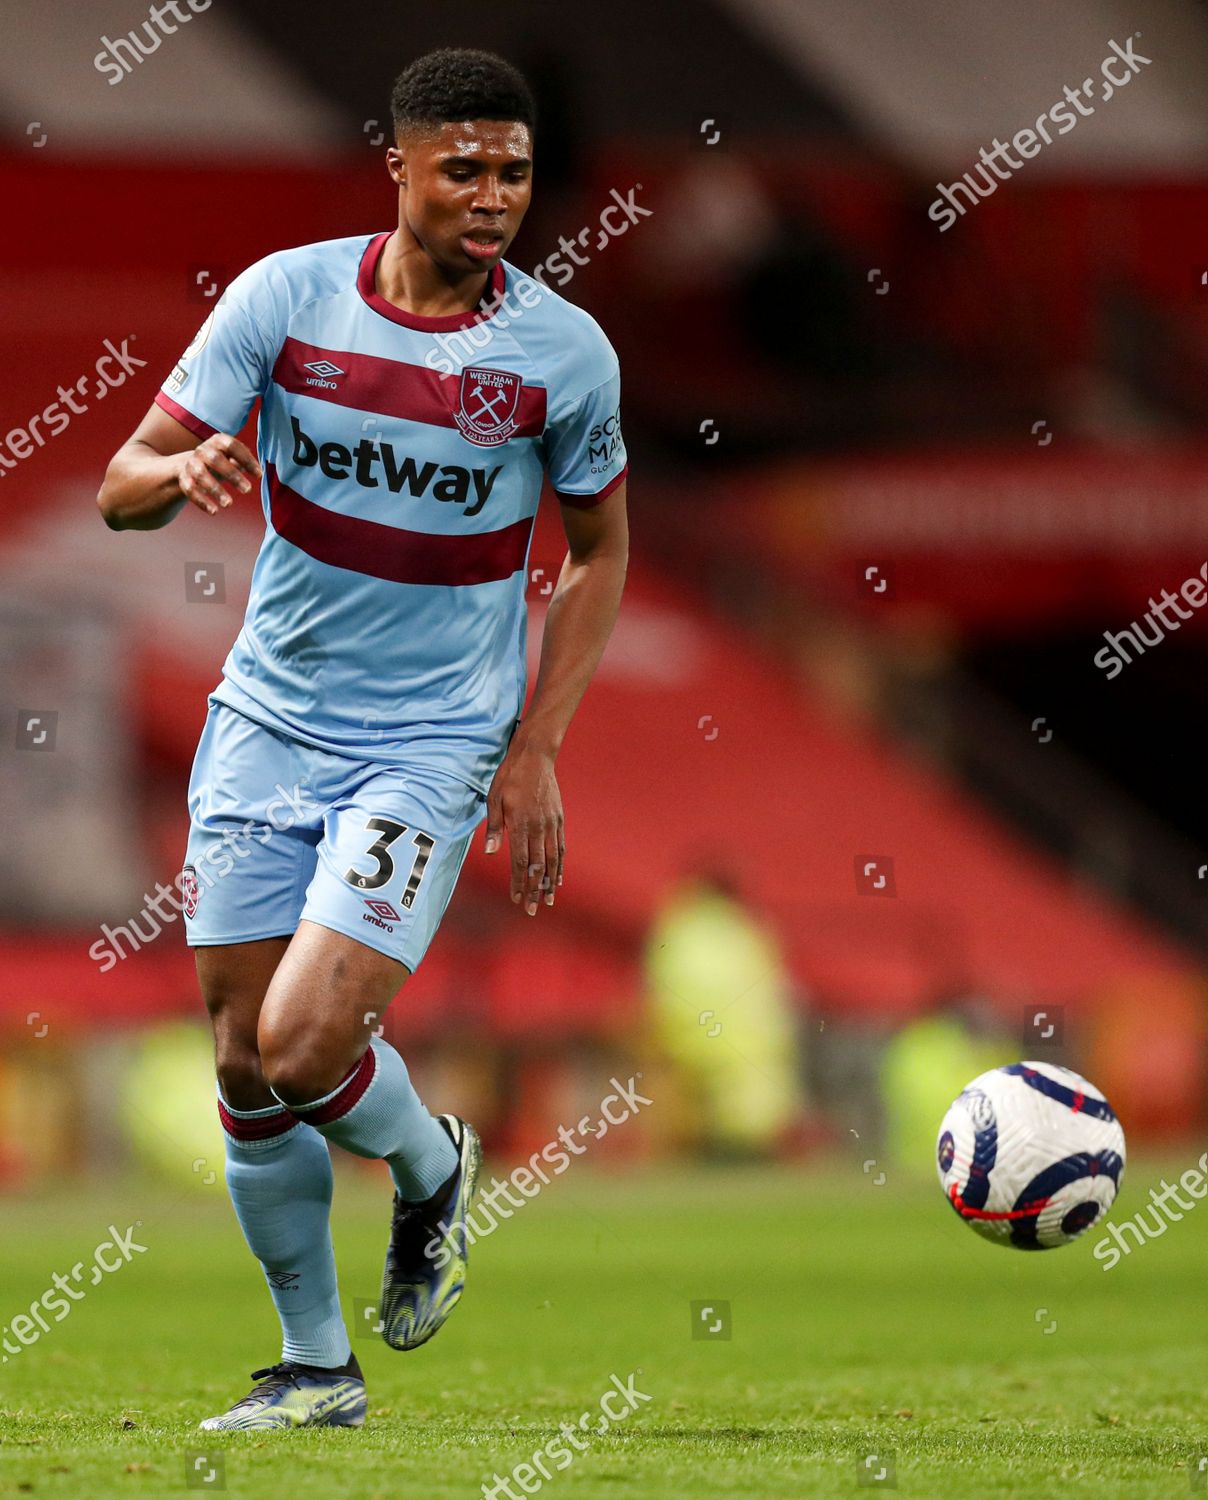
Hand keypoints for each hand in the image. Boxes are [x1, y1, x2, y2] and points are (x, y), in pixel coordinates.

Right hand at [178, 433, 260, 514]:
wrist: (195, 463)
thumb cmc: (223, 460)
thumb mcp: (233, 457)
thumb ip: (245, 461)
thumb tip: (259, 472)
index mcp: (218, 441)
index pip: (231, 446)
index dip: (246, 459)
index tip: (259, 475)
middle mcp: (202, 450)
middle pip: (215, 459)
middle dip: (232, 475)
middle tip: (248, 490)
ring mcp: (191, 464)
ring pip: (201, 475)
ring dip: (215, 490)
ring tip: (229, 504)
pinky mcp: (184, 478)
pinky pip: (190, 489)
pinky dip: (201, 501)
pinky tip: (214, 511)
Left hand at [484, 742, 563, 914]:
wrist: (536, 756)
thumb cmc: (510, 776)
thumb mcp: (494, 798)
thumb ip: (494, 826)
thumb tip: (489, 852)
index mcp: (521, 823)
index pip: (519, 861)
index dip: (518, 882)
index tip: (516, 899)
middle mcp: (539, 827)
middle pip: (537, 866)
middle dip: (533, 890)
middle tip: (530, 910)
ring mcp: (551, 824)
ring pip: (551, 860)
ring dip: (549, 883)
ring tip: (547, 902)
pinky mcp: (558, 820)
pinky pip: (560, 848)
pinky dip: (559, 866)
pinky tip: (557, 879)